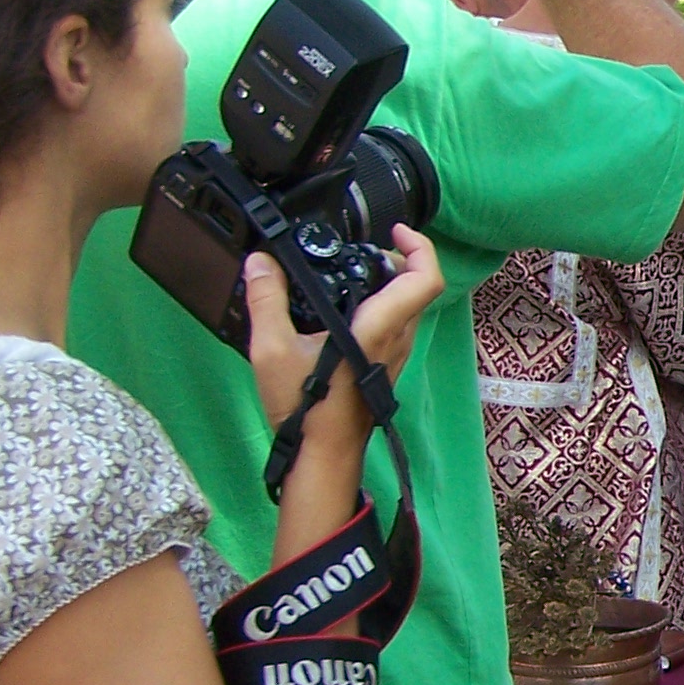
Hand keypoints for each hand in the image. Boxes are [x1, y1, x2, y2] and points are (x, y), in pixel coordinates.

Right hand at [245, 226, 445, 436]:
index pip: (424, 279)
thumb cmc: (306, 407)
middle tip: (359, 251)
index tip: (394, 231)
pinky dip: (380, 305)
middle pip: (416, 286)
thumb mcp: (272, 350)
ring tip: (349, 273)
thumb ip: (266, 300)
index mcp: (377, 328)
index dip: (420, 247)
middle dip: (395, 259)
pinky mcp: (387, 366)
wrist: (324, 453)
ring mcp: (396, 354)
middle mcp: (396, 339)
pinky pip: (395, 324)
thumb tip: (260, 262)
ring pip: (407, 306)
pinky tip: (343, 308)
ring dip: (388, 283)